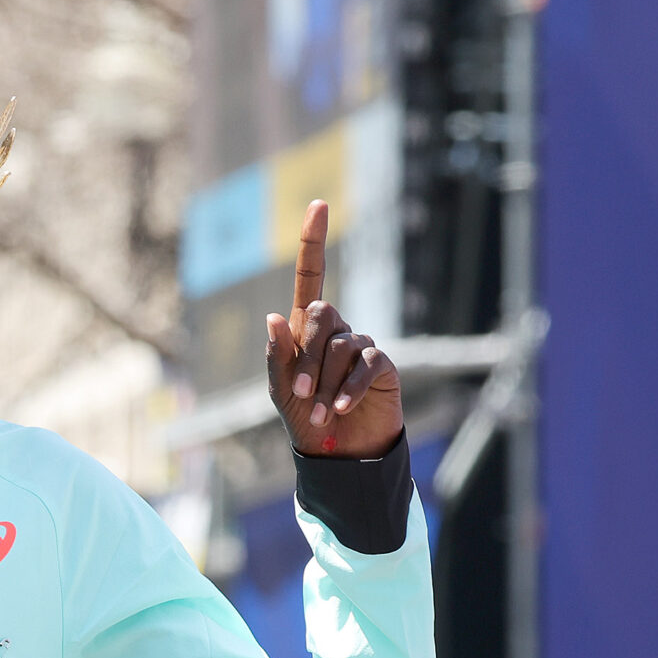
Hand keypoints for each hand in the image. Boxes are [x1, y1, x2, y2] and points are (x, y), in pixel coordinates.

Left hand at [265, 201, 401, 458]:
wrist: (337, 453)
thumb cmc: (304, 418)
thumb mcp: (280, 389)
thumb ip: (277, 355)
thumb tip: (275, 317)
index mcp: (306, 329)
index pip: (310, 277)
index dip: (312, 242)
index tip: (318, 204)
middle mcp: (336, 330)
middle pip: (321, 315)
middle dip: (306, 356)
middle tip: (298, 393)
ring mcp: (360, 346)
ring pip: (340, 344)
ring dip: (323, 381)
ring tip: (318, 412)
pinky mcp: (381, 365)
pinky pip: (365, 363)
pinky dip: (347, 387)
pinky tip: (339, 408)